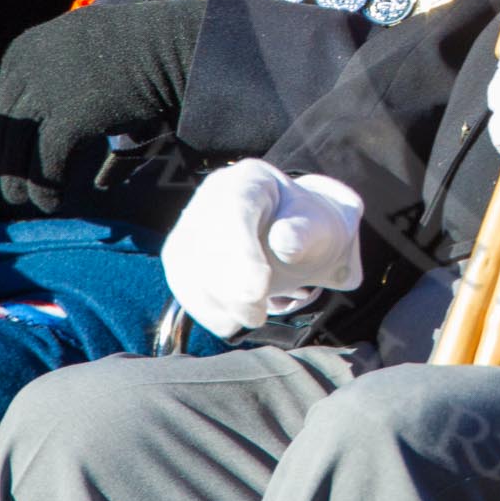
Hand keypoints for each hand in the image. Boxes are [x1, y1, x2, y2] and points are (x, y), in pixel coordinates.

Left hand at [0, 0, 204, 211]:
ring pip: (21, 149)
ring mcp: (46, 92)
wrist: (177, 46)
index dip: (14, 137)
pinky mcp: (68, 120)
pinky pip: (47, 166)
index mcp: (28, 46)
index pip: (8, 102)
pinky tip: (53, 203)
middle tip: (18, 190)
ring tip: (38, 202)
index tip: (20, 160)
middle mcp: (29, 65)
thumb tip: (69, 131)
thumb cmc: (147, 49)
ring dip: (26, 181)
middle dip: (13, 161)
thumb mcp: (93, 55)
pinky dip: (48, 189)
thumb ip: (72, 85)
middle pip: (11, 126)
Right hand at [162, 159, 364, 338]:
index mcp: (248, 179)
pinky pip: (182, 283)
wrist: (296, 239)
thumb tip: (285, 243)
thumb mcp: (319, 227)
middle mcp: (212, 196)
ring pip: (186, 266)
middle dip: (229, 287)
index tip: (256, 291)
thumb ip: (304, 233)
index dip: (241, 252)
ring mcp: (191, 223)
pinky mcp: (181, 254)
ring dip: (216, 302)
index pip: (235, 210)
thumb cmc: (307, 230)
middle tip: (257, 316)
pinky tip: (230, 320)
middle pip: (205, 241)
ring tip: (251, 317)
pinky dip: (205, 309)